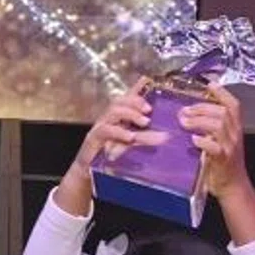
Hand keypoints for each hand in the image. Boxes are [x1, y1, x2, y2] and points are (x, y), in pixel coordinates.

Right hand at [53, 90, 163, 216]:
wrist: (89, 172)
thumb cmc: (111, 157)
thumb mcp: (131, 145)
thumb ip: (145, 136)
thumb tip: (165, 134)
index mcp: (118, 118)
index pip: (126, 98)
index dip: (136, 89)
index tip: (148, 82)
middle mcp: (108, 119)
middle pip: (119, 101)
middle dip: (135, 101)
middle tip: (149, 109)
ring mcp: (100, 127)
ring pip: (113, 112)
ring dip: (129, 114)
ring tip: (144, 121)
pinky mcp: (93, 138)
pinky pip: (105, 130)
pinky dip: (119, 132)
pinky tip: (130, 136)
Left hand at [176, 84, 249, 199]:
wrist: (232, 186)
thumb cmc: (220, 163)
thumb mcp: (218, 141)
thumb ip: (208, 128)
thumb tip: (186, 115)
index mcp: (235, 129)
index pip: (234, 105)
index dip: (222, 93)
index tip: (210, 84)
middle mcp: (235, 135)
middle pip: (223, 112)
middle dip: (202, 107)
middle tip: (184, 111)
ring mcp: (230, 146)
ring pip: (219, 125)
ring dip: (199, 121)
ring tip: (184, 122)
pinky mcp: (223, 159)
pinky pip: (215, 146)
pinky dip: (203, 141)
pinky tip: (193, 140)